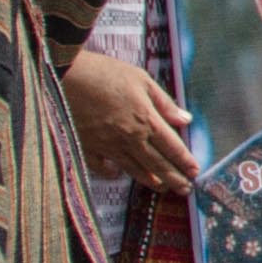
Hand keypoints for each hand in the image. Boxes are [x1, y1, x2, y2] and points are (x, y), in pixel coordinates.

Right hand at [64, 47, 198, 193]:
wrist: (65, 75)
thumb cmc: (104, 73)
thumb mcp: (141, 80)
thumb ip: (164, 103)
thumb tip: (186, 120)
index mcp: (146, 120)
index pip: (172, 147)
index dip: (185, 161)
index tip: (196, 172)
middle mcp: (129, 138)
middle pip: (157, 163)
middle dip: (174, 178)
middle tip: (186, 189)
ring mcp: (107, 145)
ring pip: (133, 168)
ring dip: (150, 180)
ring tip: (162, 188)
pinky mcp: (86, 146)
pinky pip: (101, 166)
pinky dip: (110, 173)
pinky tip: (116, 175)